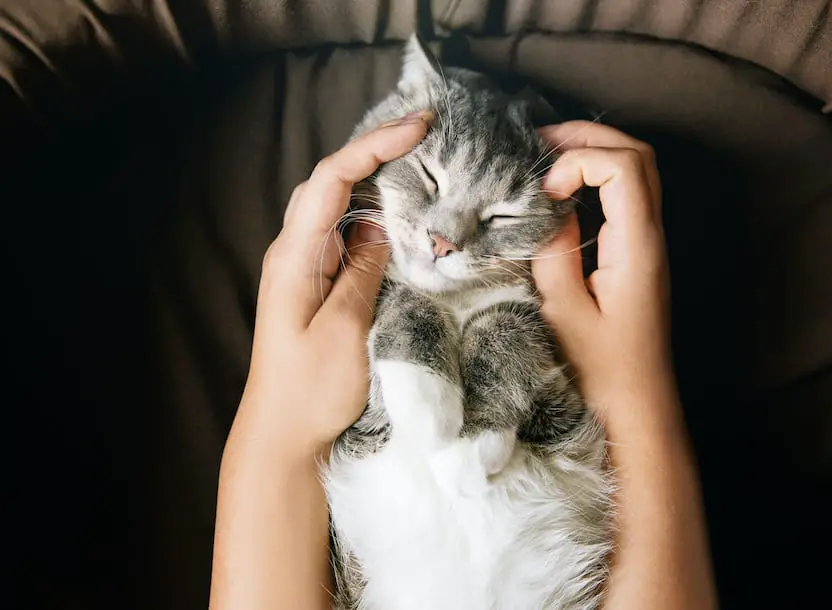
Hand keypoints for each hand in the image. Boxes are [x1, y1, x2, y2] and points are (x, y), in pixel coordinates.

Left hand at [231, 111, 432, 461]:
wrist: (283, 435)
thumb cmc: (311, 390)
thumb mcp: (347, 328)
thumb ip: (363, 270)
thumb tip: (379, 226)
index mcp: (294, 255)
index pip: (331, 179)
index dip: (373, 145)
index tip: (418, 129)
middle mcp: (295, 252)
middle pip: (333, 182)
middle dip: (378, 151)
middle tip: (428, 134)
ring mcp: (306, 267)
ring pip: (341, 206)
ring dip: (379, 181)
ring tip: (425, 163)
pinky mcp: (320, 285)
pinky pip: (348, 237)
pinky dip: (378, 218)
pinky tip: (405, 216)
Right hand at [532, 121, 670, 410]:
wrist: (637, 406)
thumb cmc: (601, 370)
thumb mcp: (564, 312)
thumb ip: (553, 253)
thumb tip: (545, 210)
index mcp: (638, 248)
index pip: (624, 167)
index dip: (579, 161)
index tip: (544, 192)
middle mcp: (651, 237)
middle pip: (638, 155)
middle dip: (587, 138)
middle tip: (537, 146)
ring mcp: (648, 244)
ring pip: (636, 172)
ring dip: (592, 154)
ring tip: (544, 161)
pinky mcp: (637, 255)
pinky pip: (624, 197)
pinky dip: (593, 181)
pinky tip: (558, 194)